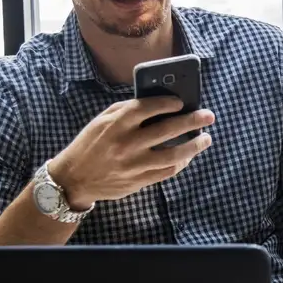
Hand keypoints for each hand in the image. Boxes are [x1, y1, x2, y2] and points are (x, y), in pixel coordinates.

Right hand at [48, 97, 214, 208]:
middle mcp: (126, 143)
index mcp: (116, 124)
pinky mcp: (138, 181)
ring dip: (194, 146)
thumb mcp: (102, 120)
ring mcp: (133, 164)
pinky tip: (189, 155)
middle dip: (192, 121)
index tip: (181, 102)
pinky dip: (181, 163)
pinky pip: (167, 172)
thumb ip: (128, 109)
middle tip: (208, 116)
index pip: (148, 107)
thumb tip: (160, 102)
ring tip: (206, 138)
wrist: (74, 178)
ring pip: (173, 155)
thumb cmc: (91, 143)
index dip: (168, 103)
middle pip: (167, 130)